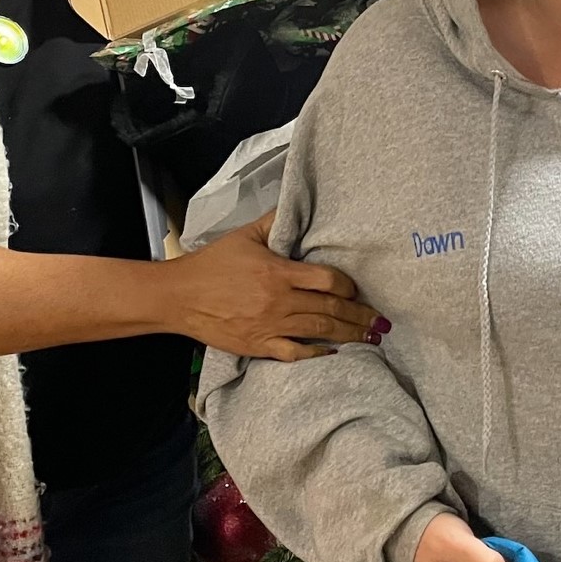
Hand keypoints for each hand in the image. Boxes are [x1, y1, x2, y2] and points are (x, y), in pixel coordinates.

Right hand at [164, 211, 387, 361]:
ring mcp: (270, 326)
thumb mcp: (245, 236)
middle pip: (330, 309)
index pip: (327, 280)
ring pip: (319, 332)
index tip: (357, 290)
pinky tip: (333, 354)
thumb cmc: (212, 264)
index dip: (348, 287)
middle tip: (381, 323)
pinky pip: (294, 353)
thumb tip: (296, 207)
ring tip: (370, 339)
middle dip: (359, 316)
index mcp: (279, 272)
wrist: (179, 296)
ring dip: (348, 335)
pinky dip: (315, 354)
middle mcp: (279, 301)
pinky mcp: (259, 345)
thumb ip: (275, 223)